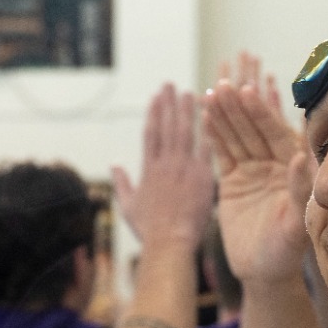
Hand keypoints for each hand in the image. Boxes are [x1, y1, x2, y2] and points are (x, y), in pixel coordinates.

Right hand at [112, 83, 212, 251]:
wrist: (169, 243)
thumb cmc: (148, 230)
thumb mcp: (128, 205)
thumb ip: (121, 183)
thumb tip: (114, 166)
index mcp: (148, 169)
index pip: (150, 133)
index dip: (153, 113)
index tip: (154, 97)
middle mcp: (166, 164)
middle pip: (167, 126)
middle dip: (168, 103)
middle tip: (170, 84)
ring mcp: (185, 169)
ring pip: (186, 132)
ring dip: (187, 110)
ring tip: (189, 91)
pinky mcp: (203, 177)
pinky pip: (208, 149)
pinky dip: (209, 131)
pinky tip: (213, 115)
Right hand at [203, 52, 312, 281]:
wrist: (262, 272)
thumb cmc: (285, 252)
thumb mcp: (296, 224)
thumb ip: (300, 190)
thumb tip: (302, 157)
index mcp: (293, 170)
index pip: (277, 135)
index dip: (263, 114)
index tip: (250, 92)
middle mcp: (275, 165)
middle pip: (254, 130)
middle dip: (240, 108)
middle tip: (226, 85)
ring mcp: (253, 171)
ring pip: (237, 137)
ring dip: (225, 115)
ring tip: (212, 92)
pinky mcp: (233, 181)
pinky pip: (222, 153)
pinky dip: (214, 135)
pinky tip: (205, 115)